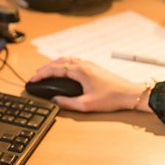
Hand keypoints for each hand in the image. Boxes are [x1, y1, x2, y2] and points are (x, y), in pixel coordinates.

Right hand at [31, 58, 152, 111]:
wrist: (130, 94)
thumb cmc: (111, 98)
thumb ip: (67, 103)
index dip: (42, 74)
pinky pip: (74, 61)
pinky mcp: (94, 68)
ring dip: (55, 64)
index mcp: (80, 71)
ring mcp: (90, 65)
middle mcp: (84, 65)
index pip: (55, 69)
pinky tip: (64, 71)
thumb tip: (54, 100)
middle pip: (59, 61)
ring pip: (67, 60)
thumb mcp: (86, 105)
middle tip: (37, 74)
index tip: (33, 79)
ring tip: (47, 71)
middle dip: (46, 67)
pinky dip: (64, 64)